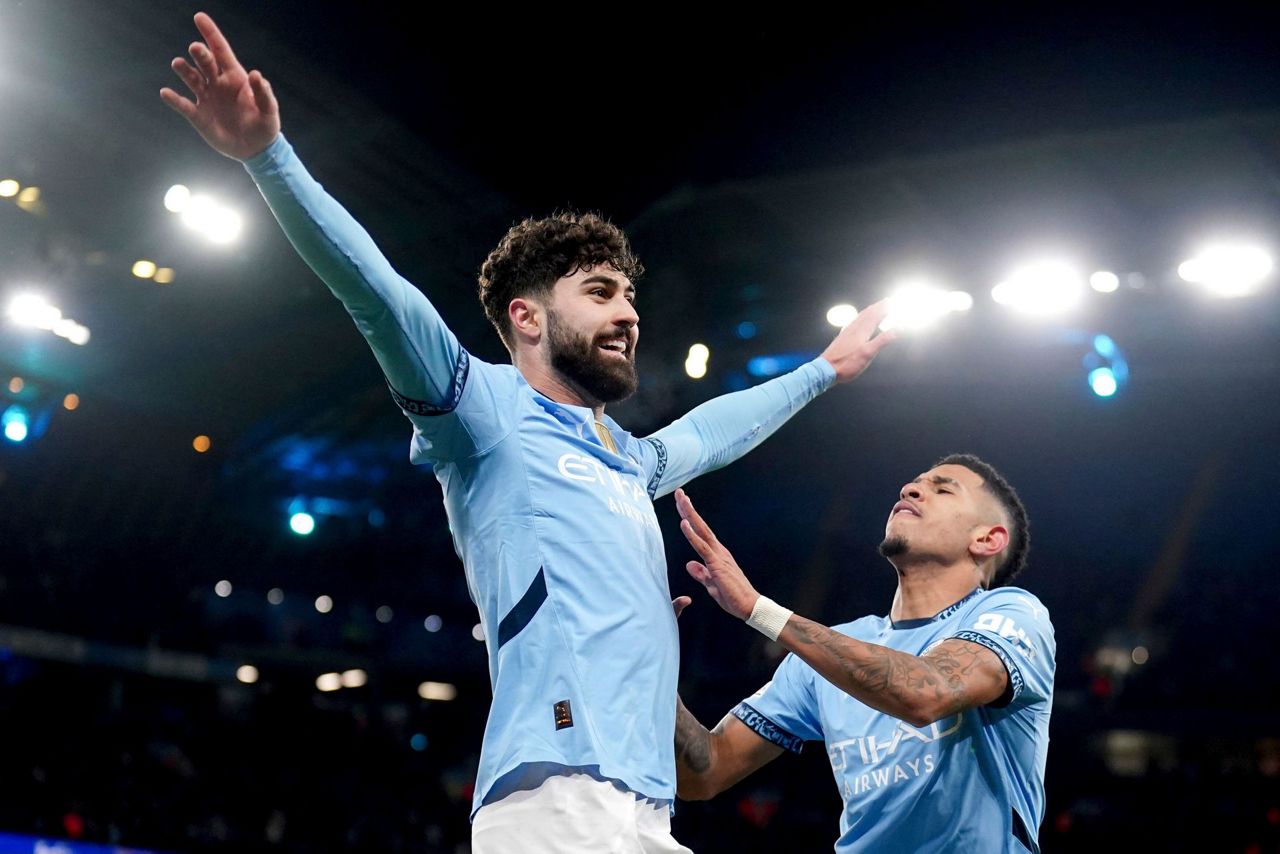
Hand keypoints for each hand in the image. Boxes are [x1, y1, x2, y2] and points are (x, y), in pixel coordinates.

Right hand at [160, 12, 280, 159]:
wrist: (255, 150)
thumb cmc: (265, 126)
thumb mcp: (269, 110)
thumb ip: (263, 93)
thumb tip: (255, 74)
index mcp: (235, 77)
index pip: (221, 51)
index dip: (211, 34)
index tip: (199, 17)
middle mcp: (218, 83)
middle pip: (205, 63)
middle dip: (200, 54)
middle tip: (195, 49)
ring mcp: (206, 98)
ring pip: (191, 79)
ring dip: (184, 70)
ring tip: (178, 63)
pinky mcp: (199, 116)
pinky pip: (183, 105)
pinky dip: (174, 99)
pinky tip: (166, 93)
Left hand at [675, 488, 758, 620]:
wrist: (749, 606)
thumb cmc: (733, 596)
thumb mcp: (711, 585)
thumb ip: (701, 573)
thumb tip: (690, 564)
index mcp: (716, 555)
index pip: (700, 532)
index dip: (690, 518)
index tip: (682, 504)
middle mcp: (718, 551)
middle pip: (700, 526)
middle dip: (689, 509)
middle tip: (679, 493)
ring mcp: (718, 556)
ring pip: (701, 531)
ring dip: (690, 514)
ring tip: (681, 499)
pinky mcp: (717, 564)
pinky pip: (702, 547)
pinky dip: (692, 535)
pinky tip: (684, 524)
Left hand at [818, 298, 895, 383]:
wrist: (825, 369)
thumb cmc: (847, 363)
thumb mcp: (868, 353)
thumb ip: (883, 340)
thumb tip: (898, 329)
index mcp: (862, 330)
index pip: (876, 315)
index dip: (885, 307)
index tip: (893, 301)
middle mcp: (854, 328)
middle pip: (868, 313)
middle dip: (879, 306)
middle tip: (887, 301)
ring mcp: (847, 332)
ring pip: (861, 317)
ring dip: (870, 311)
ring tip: (876, 308)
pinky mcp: (843, 337)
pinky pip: (855, 322)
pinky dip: (862, 318)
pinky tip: (859, 322)